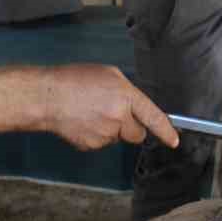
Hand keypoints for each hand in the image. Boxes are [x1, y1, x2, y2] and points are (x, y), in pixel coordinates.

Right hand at [40, 64, 179, 151]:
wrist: (47, 97)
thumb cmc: (75, 80)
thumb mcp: (108, 74)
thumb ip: (126, 91)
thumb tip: (133, 106)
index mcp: (126, 97)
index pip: (154, 118)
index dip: (166, 131)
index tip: (174, 140)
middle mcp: (119, 118)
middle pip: (137, 134)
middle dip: (131, 127)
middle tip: (114, 113)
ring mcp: (105, 135)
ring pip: (117, 138)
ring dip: (111, 129)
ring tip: (91, 112)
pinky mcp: (91, 145)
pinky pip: (101, 142)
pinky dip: (95, 134)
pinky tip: (83, 121)